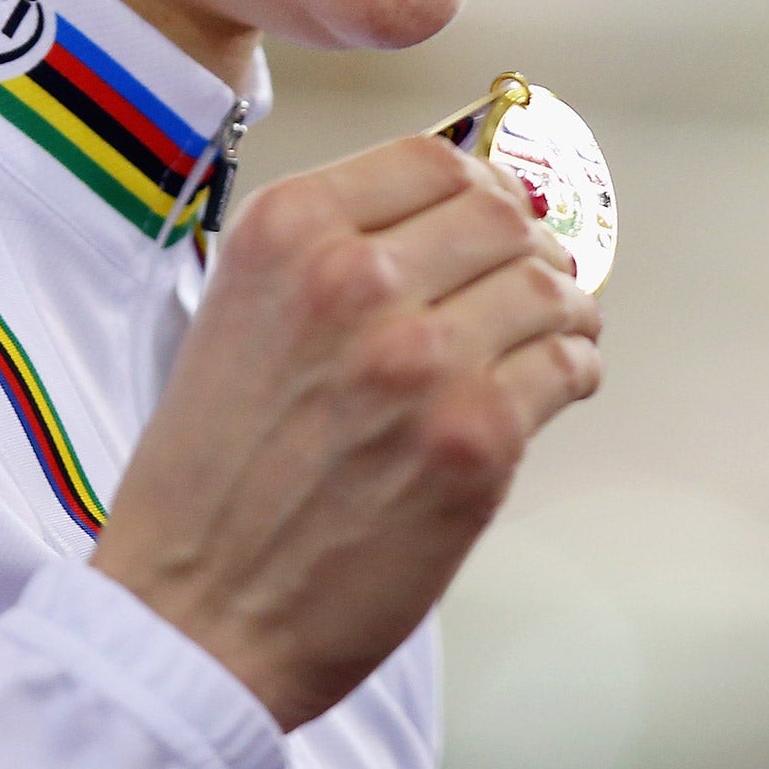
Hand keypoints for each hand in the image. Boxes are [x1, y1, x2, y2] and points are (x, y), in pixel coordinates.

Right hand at [91, 134, 600, 730]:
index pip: (430, 161)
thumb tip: (447, 218)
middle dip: (528, 242)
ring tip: (561, 328)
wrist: (195, 607)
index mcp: (287, 230)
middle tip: (536, 271)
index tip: (493, 210)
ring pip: (546, 286)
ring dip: (563, 305)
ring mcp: (422, 357)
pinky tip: (557, 382)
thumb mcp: (235, 310)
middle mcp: (355, 276)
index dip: (478, 184)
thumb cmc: (209, 473)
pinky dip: (573, 369)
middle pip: (500, 213)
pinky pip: (563, 369)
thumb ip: (326, 253)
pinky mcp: (474, 441)